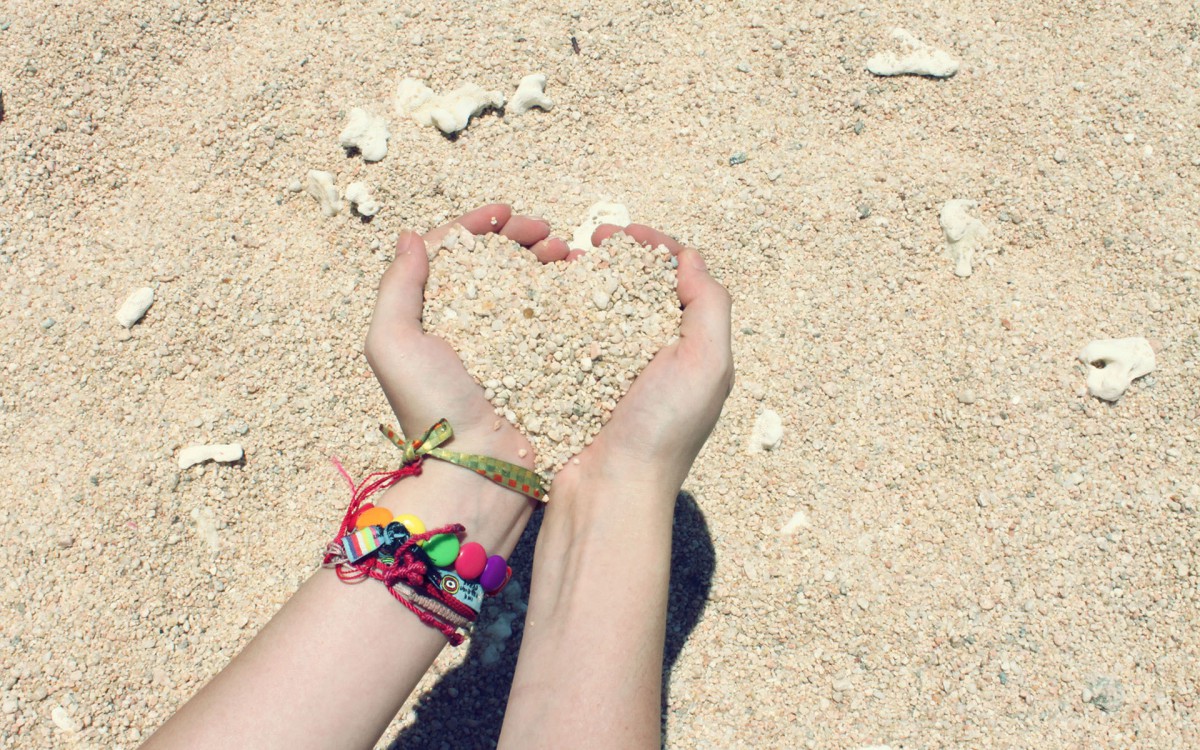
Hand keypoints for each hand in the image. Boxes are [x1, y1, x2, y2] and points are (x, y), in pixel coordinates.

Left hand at [364, 204, 568, 547]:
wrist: (477, 469)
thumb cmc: (431, 410)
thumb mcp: (393, 344)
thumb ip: (397, 288)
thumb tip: (411, 236)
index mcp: (435, 315)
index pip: (456, 254)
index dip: (479, 226)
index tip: (505, 213)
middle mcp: (472, 326)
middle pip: (498, 264)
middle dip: (521, 238)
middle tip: (547, 233)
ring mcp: (510, 346)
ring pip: (530, 286)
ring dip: (547, 261)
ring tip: (566, 254)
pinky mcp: (541, 365)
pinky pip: (556, 319)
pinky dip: (568, 295)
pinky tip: (580, 284)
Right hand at [551, 224, 733, 499]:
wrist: (608, 493)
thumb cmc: (662, 432)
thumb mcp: (707, 364)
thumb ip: (708, 306)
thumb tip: (687, 258)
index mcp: (691, 349)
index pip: (678, 278)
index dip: (653, 246)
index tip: (621, 234)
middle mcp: (654, 357)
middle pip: (637, 288)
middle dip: (615, 258)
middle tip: (588, 243)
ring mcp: (612, 371)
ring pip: (599, 308)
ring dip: (583, 279)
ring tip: (562, 265)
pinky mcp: (574, 386)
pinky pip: (568, 337)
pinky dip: (558, 312)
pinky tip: (544, 301)